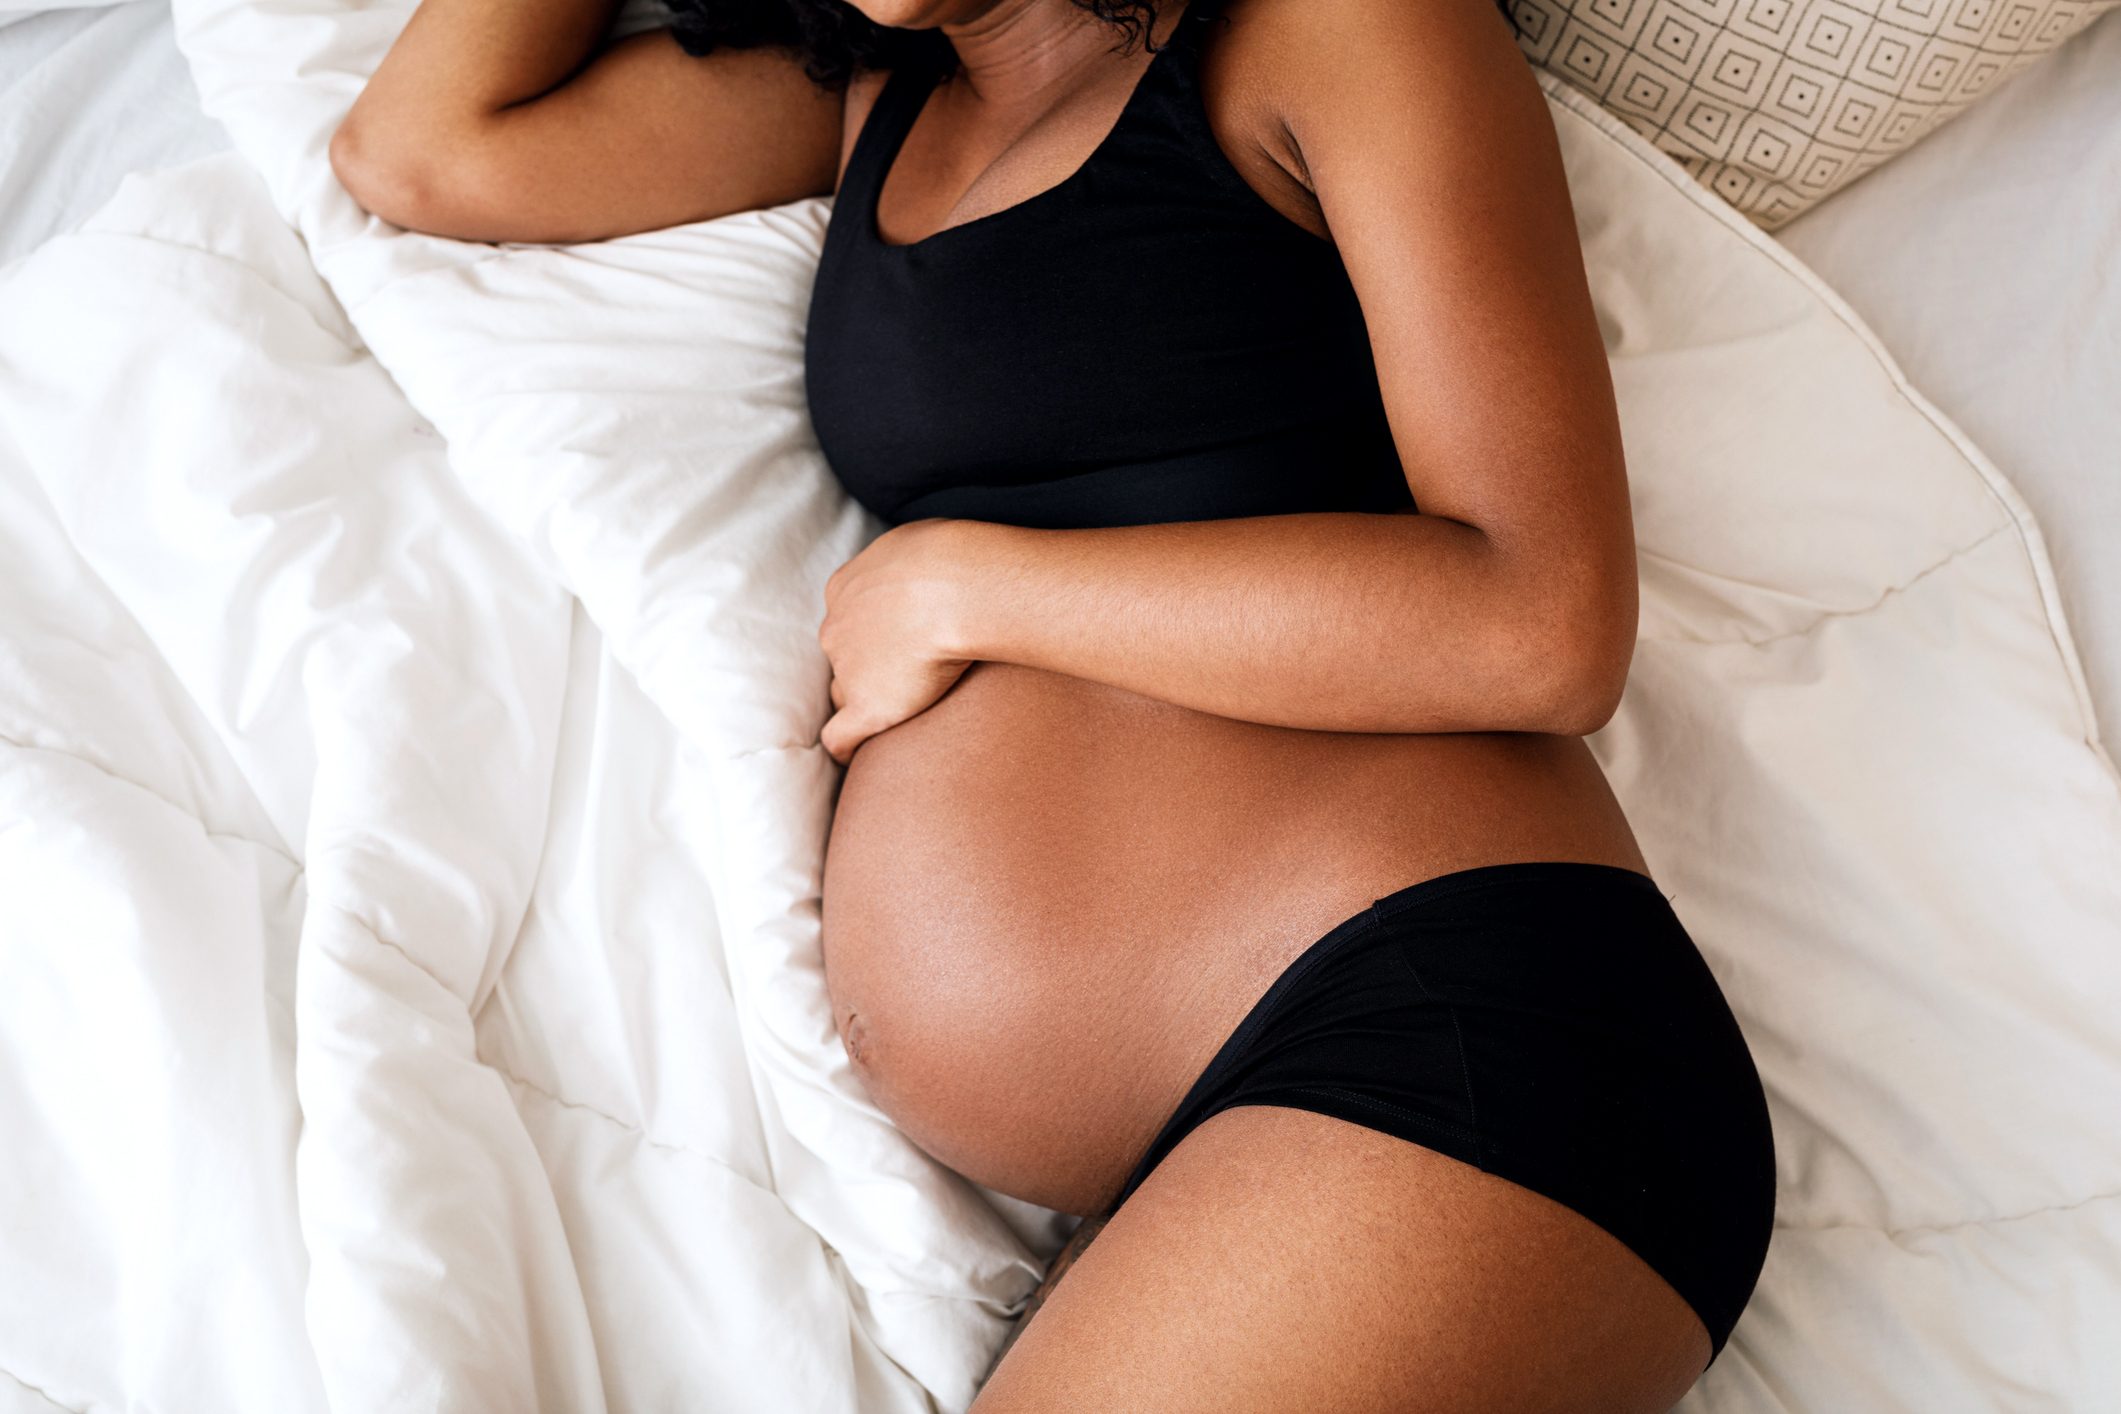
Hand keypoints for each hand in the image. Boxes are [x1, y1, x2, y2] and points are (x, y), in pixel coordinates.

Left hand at [818, 517, 979, 764]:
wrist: (954, 588)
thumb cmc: (950, 560)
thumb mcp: (924, 543)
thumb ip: (917, 561)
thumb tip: (939, 567)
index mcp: (845, 589)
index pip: (847, 619)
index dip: (869, 634)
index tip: (892, 642)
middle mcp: (837, 628)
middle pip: (841, 656)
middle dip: (862, 666)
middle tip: (899, 675)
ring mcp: (847, 669)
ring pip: (843, 692)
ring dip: (861, 701)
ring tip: (889, 714)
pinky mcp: (866, 706)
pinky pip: (840, 737)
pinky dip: (844, 748)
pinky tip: (850, 759)